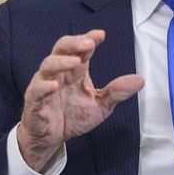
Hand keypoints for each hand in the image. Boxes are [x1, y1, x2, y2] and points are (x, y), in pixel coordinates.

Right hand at [17, 30, 143, 171]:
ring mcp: (44, 85)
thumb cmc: (72, 117)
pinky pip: (36, 91)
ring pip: (48, 66)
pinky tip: (54, 86)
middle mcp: (58, 73)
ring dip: (61, 62)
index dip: (88, 40)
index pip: (80, 49)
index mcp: (74, 71)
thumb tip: (140, 80)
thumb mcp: (100, 106)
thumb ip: (116, 92)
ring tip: (75, 61)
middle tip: (88, 44)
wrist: (51, 139)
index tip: (100, 35)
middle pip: (61, 49)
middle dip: (74, 43)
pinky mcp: (34, 102)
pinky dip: (44, 87)